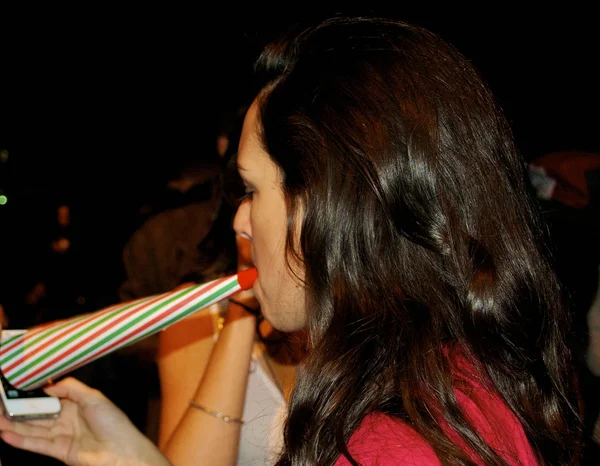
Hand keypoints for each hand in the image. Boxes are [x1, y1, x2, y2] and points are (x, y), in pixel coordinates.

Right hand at [0, 377, 169, 465]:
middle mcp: (67, 419)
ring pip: (33, 429)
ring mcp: (62, 435)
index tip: (16, 390)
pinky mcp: (59, 451)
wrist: (121, 450)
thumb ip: (70, 388)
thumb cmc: (113, 422)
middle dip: (19, 410)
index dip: (34, 395)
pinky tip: (5, 434)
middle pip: (39, 414)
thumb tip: (48, 385)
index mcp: (77, 403)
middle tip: (0, 406)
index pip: (50, 398)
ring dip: (14, 425)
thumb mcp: (94, 397)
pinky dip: (20, 439)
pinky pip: (36, 444)